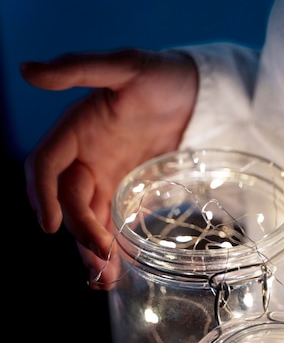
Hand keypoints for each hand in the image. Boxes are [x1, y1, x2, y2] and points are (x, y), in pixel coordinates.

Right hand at [21, 49, 197, 285]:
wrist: (198, 92)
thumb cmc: (161, 74)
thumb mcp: (125, 65)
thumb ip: (80, 67)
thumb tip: (27, 70)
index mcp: (75, 130)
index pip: (45, 166)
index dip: (42, 194)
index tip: (50, 225)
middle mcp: (85, 157)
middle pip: (68, 201)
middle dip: (78, 231)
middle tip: (98, 258)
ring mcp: (106, 176)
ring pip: (88, 218)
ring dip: (90, 247)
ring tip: (104, 277)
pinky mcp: (127, 191)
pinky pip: (111, 221)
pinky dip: (111, 244)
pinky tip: (118, 267)